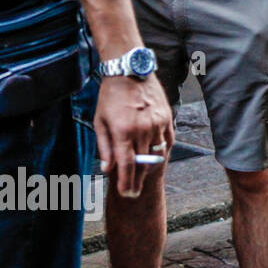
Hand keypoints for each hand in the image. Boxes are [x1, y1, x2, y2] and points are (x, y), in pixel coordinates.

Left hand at [95, 74, 173, 198]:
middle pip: (144, 164)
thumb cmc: (111, 97)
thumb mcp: (100, 122)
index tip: (126, 194)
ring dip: (150, 168)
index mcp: (123, 131)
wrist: (130, 72)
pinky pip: (167, 141)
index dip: (127, 182)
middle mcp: (143, 130)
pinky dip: (162, 152)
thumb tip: (107, 168)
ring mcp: (157, 124)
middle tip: (134, 192)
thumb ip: (105, 147)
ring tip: (143, 177)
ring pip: (157, 154)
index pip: (127, 165)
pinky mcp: (167, 118)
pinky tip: (156, 158)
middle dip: (138, 180)